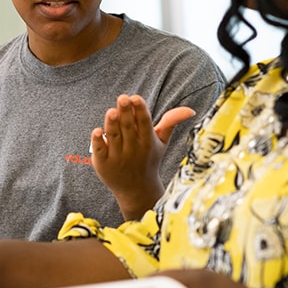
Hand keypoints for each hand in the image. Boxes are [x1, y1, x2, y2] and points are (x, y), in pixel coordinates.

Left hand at [91, 94, 194, 219]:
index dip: (140, 110)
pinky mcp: (103, 164)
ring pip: (114, 137)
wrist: (137, 190)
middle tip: (123, 98)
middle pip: (128, 127)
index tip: (136, 98)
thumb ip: (171, 122)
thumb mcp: (162, 142)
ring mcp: (117, 157)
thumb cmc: (149, 159)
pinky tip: (97, 131)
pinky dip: (98, 141)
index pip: (144, 122)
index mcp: (147, 141)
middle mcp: (133, 149)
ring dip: (112, 124)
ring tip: (112, 111)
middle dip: (126, 112)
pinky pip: (99, 151)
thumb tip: (190, 109)